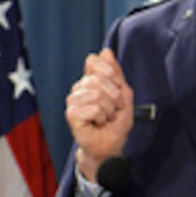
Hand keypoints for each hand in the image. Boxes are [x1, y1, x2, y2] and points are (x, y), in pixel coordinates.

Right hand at [65, 48, 134, 181]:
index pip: (94, 61)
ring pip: (97, 94)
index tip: (118, 91)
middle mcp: (79, 88)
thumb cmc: (116, 123)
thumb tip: (106, 51)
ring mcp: (73, 101)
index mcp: (91, 81)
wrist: (110, 145)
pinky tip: (98, 123)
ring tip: (106, 118)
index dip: (111, 74)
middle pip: (99, 79)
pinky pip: (94, 108)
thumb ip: (116, 73)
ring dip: (109, 109)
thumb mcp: (124, 95)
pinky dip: (102, 117)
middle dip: (115, 97)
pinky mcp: (71, 114)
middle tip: (113, 110)